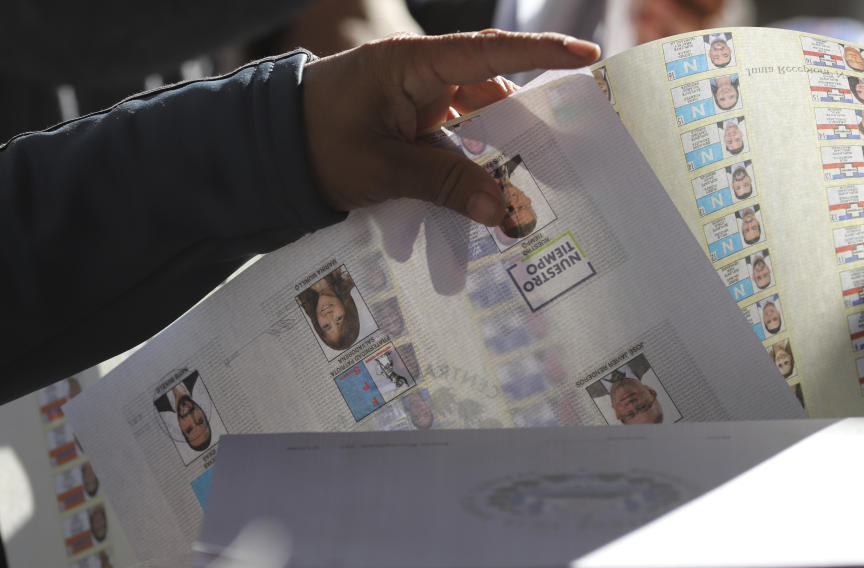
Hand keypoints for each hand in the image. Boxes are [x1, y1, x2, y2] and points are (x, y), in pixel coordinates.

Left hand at [301, 29, 599, 225]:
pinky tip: (482, 196)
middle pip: (490, 91)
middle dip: (524, 125)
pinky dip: (468, 165)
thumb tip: (503, 210)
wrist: (266, 154)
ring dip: (493, 155)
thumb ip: (446, 184)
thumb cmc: (315, 146)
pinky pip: (452, 140)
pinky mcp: (409, 124)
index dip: (541, 54)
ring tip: (521, 192)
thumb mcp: (383, 169)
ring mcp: (415, 99)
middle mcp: (420, 75)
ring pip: (473, 121)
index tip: (587, 57)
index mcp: (412, 65)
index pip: (489, 53)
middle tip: (564, 156)